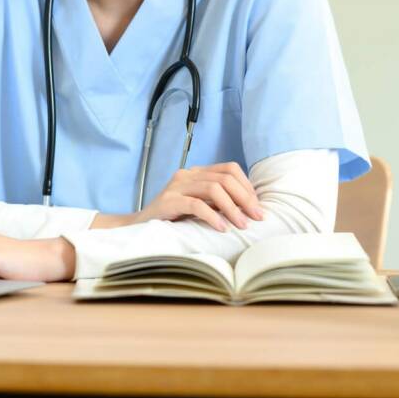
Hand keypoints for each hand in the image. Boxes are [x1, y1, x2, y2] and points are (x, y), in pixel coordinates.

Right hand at [135, 162, 262, 231]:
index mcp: (197, 173)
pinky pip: (196, 204)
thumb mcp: (199, 205)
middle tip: (257, 217)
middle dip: (245, 198)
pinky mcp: (169, 201)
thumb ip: (217, 201)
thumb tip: (250, 207)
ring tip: (242, 225)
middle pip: (225, 178)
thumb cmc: (174, 218)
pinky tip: (222, 228)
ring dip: (232, 208)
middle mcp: (187, 175)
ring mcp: (177, 186)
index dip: (247, 186)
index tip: (257, 207)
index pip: (229, 169)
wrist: (140, 226)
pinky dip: (213, 216)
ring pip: (213, 188)